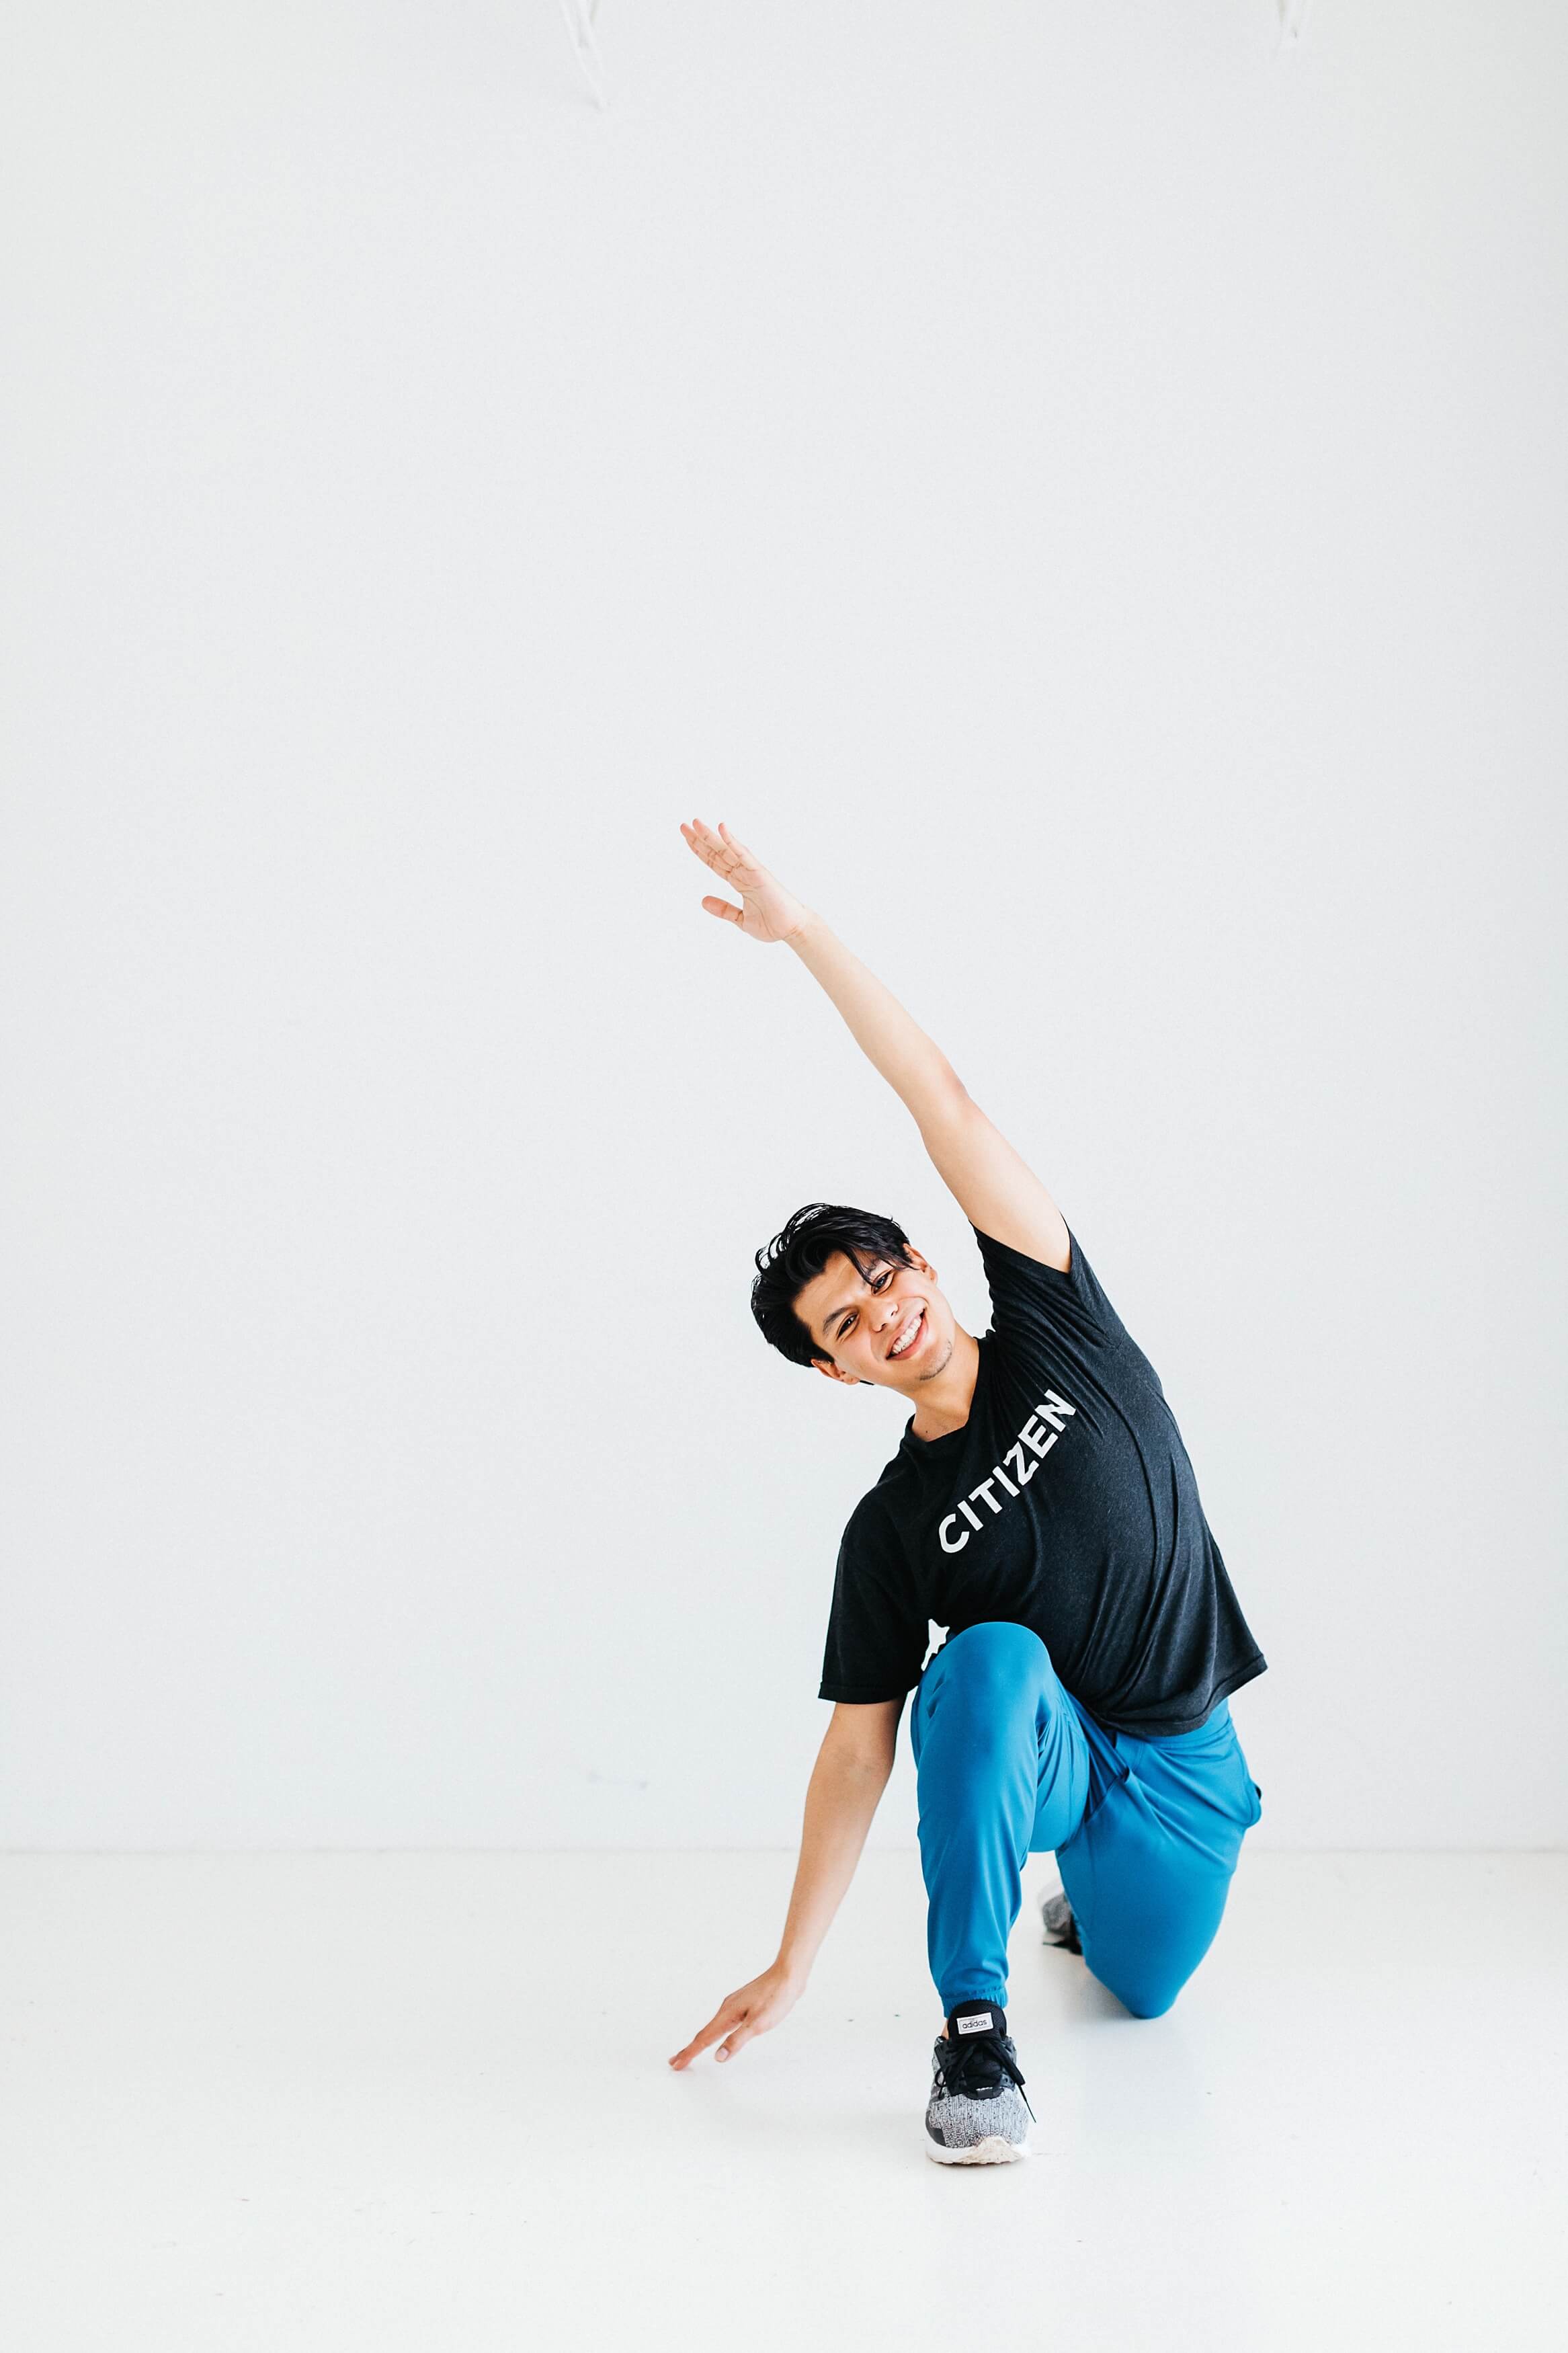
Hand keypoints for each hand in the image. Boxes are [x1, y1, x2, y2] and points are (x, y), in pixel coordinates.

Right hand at [667, 1961, 804, 2069]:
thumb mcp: (758, 2024)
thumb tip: (718, 2058)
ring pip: (712, 2027)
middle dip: (689, 2048)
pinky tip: (717, 2034)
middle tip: (676, 2062)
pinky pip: (722, 2022)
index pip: (704, 2039)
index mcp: (727, 2014)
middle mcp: (726, 2008)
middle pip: (704, 2033)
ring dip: (700, 2041)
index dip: (689, 2052)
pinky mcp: (742, 2004)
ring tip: (692, 2051)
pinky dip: (713, 2032)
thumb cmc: (775, 1998)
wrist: (788, 1975)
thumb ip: (737, 2041)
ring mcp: (734, 2005)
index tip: (676, 2064)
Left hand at [678, 818, 813, 944]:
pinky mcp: (759, 873)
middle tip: (683, 825)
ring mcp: (750, 871)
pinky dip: (732, 841)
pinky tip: (722, 828)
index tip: (686, 838)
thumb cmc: (772, 924)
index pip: (715, 863)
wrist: (792, 930)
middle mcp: (743, 872)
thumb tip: (702, 901)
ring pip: (726, 850)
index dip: (700, 850)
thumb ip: (724, 910)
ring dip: (710, 836)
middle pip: (717, 852)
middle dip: (699, 839)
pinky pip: (743, 854)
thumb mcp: (741, 919)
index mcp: (738, 881)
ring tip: (695, 822)